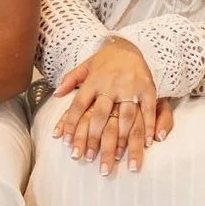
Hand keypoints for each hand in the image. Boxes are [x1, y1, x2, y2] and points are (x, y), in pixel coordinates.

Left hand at [50, 37, 169, 174]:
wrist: (130, 44)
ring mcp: (130, 88)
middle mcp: (110, 85)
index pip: (78, 105)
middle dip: (94, 140)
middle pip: (100, 116)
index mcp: (93, 81)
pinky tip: (148, 143)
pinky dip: (149, 126)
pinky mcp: (147, 89)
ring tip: (118, 161)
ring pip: (125, 118)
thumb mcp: (85, 66)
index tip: (67, 144)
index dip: (71, 125)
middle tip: (89, 160)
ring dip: (122, 141)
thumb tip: (55, 94)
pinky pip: (148, 110)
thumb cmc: (104, 60)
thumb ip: (70, 80)